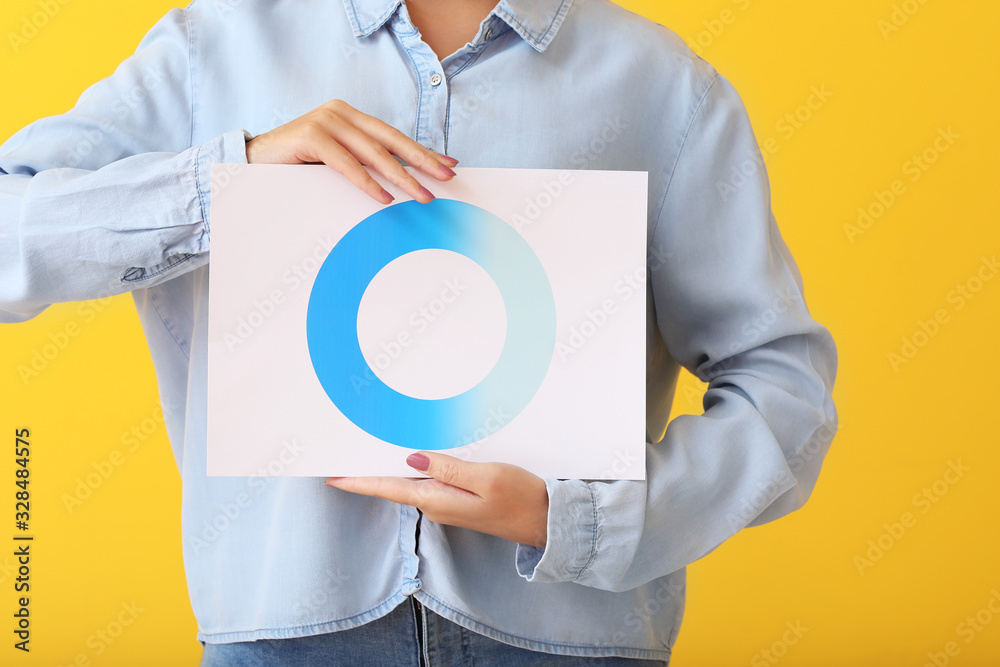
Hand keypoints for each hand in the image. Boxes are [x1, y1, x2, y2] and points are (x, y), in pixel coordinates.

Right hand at [246, 100, 457, 204]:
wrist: (250, 161)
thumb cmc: (296, 166)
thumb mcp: (336, 163)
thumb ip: (363, 165)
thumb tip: (401, 185)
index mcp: (351, 117)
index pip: (394, 136)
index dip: (423, 151)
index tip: (449, 164)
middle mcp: (341, 113)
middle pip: (391, 140)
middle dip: (422, 161)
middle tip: (446, 178)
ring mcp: (326, 121)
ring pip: (373, 153)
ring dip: (401, 177)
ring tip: (422, 196)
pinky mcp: (312, 135)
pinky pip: (347, 164)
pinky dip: (366, 182)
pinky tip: (384, 197)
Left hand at [325, 452, 548, 547]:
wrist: (547, 522)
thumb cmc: (520, 499)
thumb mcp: (485, 477)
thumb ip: (448, 468)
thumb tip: (412, 458)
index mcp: (438, 501)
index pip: (389, 489)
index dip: (359, 482)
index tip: (332, 477)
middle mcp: (437, 505)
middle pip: (394, 486)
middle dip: (368, 473)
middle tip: (342, 458)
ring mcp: (448, 504)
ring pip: (410, 483)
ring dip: (389, 470)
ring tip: (366, 453)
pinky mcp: (460, 501)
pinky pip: (429, 483)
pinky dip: (413, 470)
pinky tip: (409, 459)